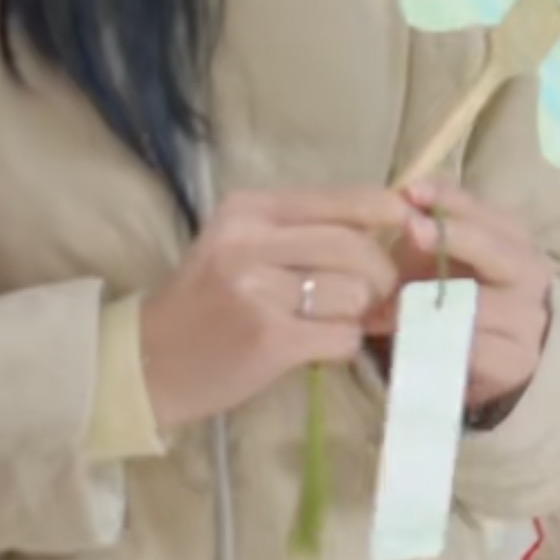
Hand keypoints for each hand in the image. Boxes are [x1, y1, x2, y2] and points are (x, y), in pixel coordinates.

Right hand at [137, 188, 407, 429]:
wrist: (150, 360)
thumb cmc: (208, 300)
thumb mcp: (243, 244)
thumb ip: (304, 229)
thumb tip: (392, 221)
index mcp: (248, 209)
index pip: (342, 199)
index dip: (387, 212)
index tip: (410, 228)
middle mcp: (250, 241)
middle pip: (355, 247)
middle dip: (381, 275)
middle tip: (376, 295)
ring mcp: (257, 290)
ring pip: (353, 294)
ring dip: (357, 314)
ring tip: (331, 321)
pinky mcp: (269, 338)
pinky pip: (341, 336)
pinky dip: (342, 343)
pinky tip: (317, 345)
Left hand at [380, 181, 552, 418]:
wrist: (500, 356)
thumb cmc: (459, 295)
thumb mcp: (442, 260)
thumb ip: (423, 234)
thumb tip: (390, 209)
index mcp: (512, 238)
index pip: (482, 210)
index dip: (446, 197)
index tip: (411, 191)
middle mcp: (529, 272)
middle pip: (493, 248)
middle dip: (451, 236)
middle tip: (412, 229)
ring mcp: (527, 318)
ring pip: (477, 303)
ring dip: (426, 304)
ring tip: (380, 307)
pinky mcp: (515, 361)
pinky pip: (472, 348)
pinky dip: (434, 344)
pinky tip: (403, 341)